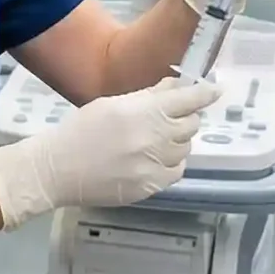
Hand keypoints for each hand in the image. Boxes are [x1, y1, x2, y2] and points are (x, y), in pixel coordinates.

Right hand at [0, 78, 218, 228]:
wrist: (58, 169)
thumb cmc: (82, 130)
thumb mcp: (113, 104)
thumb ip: (148, 96)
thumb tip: (175, 86)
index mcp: (146, 112)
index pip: (189, 100)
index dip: (205, 94)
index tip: (216, 91)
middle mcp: (156, 137)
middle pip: (191, 125)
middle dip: (185, 118)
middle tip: (169, 118)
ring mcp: (155, 165)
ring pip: (185, 149)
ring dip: (176, 142)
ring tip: (154, 141)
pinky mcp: (152, 187)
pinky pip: (176, 171)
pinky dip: (170, 164)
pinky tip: (152, 160)